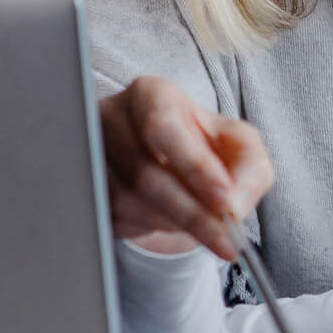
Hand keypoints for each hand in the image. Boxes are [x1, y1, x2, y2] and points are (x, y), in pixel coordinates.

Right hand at [99, 77, 274, 259]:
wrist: (169, 165)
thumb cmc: (206, 146)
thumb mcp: (240, 145)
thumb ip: (250, 168)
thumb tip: (235, 205)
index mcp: (150, 95)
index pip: (163, 127)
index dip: (194, 166)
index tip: (224, 199)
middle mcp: (112, 121)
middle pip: (145, 173)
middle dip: (192, 211)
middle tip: (225, 237)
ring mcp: (90, 158)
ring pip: (130, 203)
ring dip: (173, 223)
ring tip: (202, 225)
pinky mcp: (82, 192)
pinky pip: (115, 221)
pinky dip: (151, 229)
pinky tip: (169, 221)